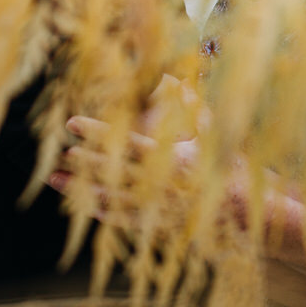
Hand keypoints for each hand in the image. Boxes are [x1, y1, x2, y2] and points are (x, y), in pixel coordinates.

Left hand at [48, 115, 245, 230]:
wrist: (250, 217)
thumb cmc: (233, 173)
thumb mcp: (215, 136)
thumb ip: (194, 108)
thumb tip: (177, 79)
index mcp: (170, 160)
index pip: (124, 142)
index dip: (96, 132)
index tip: (72, 124)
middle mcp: (159, 185)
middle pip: (111, 172)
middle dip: (82, 162)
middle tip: (57, 156)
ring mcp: (156, 209)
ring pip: (110, 198)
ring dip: (81, 190)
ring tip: (56, 183)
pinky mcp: (158, 227)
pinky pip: (124, 221)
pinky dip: (103, 213)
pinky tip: (87, 207)